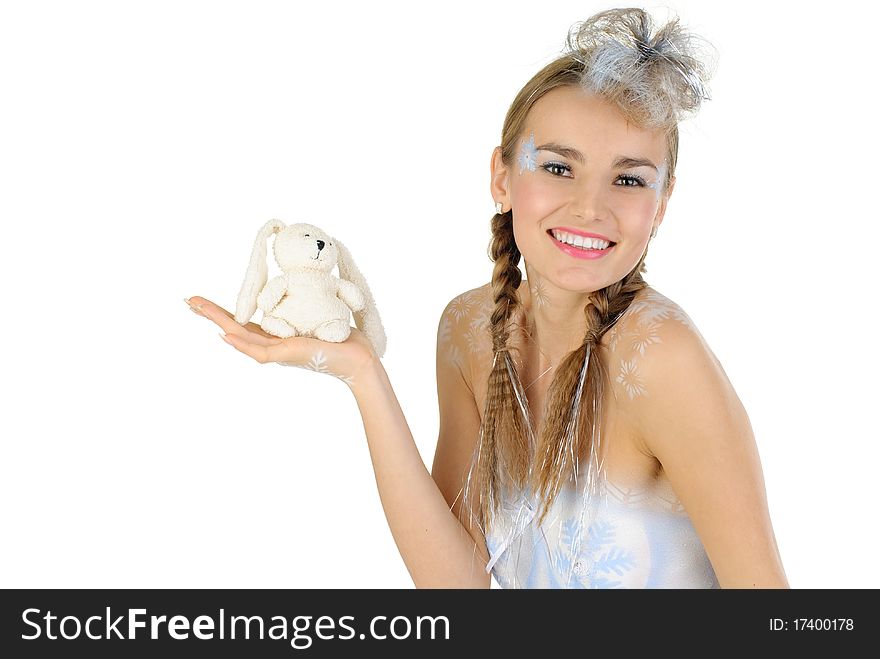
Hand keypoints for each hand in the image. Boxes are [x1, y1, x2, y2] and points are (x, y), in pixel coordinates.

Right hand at [185, 296, 377, 387]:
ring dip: (217, 322)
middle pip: (234, 327)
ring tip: (197, 308)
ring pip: (239, 337)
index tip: (201, 300)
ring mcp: (277, 351)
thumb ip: (303, 306)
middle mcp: (272, 343)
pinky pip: (259, 351)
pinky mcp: (287, 355)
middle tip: (187, 300)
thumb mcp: (317, 315)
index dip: (222, 310)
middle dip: (210, 313)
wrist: (358, 359)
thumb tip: (298, 284)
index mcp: (276, 335)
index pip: (243, 321)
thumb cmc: (341, 339)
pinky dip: (241, 344)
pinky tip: (224, 335)